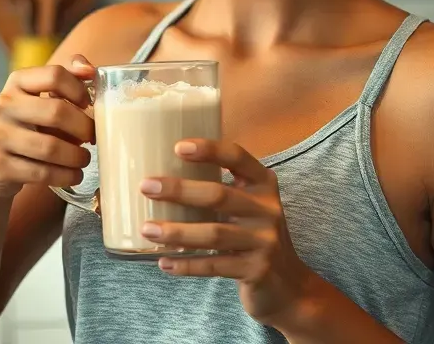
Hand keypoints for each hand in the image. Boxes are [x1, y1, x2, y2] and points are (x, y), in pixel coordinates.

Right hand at [0, 57, 95, 199]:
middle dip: (84, 127)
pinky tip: (73, 175)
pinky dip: (66, 176)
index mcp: (16, 83)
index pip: (54, 75)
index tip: (88, 104)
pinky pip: (43, 173)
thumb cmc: (26, 126)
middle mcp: (3, 106)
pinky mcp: (0, 166)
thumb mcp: (39, 98)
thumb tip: (89, 69)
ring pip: (51, 148)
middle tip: (92, 137)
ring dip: (77, 157)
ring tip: (84, 159)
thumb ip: (66, 79)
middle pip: (57, 111)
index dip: (79, 89)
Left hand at [139, 139, 320, 325]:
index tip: (178, 147)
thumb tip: (163, 179)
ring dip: (177, 232)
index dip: (210, 150)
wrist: (287, 286)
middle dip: (179, 190)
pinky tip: (163, 262)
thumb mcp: (249, 208)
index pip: (238, 157)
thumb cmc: (254, 237)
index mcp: (263, 185)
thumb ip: (221, 192)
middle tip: (146, 187)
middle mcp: (268, 209)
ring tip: (147, 229)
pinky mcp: (256, 270)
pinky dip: (187, 265)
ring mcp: (264, 241)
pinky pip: (215, 266)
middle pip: (219, 195)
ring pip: (214, 233)